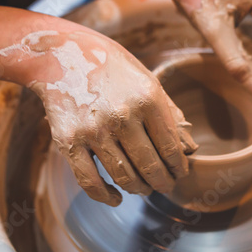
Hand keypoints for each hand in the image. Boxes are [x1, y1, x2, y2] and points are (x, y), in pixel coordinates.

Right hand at [0, 30, 196, 205]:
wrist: (61, 54)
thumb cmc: (111, 66)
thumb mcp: (147, 78)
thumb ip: (170, 112)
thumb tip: (190, 147)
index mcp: (147, 98)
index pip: (171, 148)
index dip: (178, 167)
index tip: (179, 173)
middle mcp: (122, 115)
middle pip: (151, 166)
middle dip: (163, 183)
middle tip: (165, 185)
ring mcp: (94, 130)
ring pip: (124, 176)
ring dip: (139, 189)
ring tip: (144, 188)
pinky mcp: (69, 141)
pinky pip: (90, 181)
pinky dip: (105, 196)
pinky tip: (116, 197)